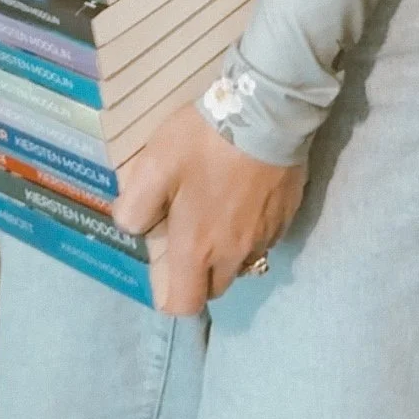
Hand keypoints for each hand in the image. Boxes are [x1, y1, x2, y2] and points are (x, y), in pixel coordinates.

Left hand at [114, 104, 304, 316]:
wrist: (267, 114)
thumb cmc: (205, 143)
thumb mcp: (155, 165)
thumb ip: (135, 205)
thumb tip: (131, 227)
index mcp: (198, 248)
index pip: (185, 303)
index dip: (172, 298)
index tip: (166, 277)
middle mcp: (234, 254)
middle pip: (216, 287)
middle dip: (201, 275)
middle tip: (190, 238)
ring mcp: (265, 237)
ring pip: (243, 263)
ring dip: (228, 253)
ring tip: (220, 217)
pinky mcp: (286, 217)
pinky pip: (265, 239)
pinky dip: (252, 231)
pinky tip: (246, 200)